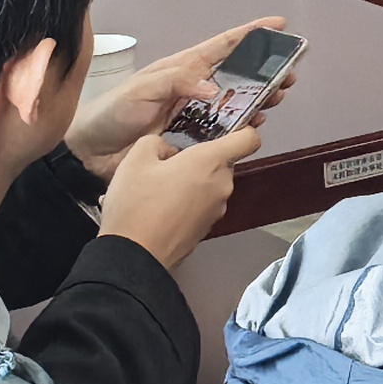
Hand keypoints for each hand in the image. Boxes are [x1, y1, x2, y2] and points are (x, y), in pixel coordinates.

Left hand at [66, 22, 293, 174]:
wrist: (90, 153)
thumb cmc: (111, 113)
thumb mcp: (142, 89)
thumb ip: (177, 82)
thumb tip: (214, 88)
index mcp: (183, 69)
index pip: (222, 46)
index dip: (251, 34)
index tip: (278, 25)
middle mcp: (194, 90)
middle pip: (238, 76)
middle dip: (266, 72)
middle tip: (289, 74)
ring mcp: (195, 116)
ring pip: (237, 104)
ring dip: (259, 100)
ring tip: (277, 99)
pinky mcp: (193, 141)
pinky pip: (225, 133)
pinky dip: (243, 129)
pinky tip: (254, 126)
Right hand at [93, 122, 261, 268]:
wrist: (133, 256)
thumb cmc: (137, 208)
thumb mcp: (135, 160)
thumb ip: (155, 142)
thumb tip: (164, 147)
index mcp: (210, 162)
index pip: (248, 138)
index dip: (243, 129)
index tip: (229, 128)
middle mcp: (221, 185)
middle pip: (223, 162)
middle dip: (200, 159)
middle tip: (171, 162)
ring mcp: (215, 209)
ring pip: (211, 184)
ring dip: (192, 181)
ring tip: (159, 188)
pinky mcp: (206, 228)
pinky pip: (202, 205)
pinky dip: (187, 202)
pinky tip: (160, 207)